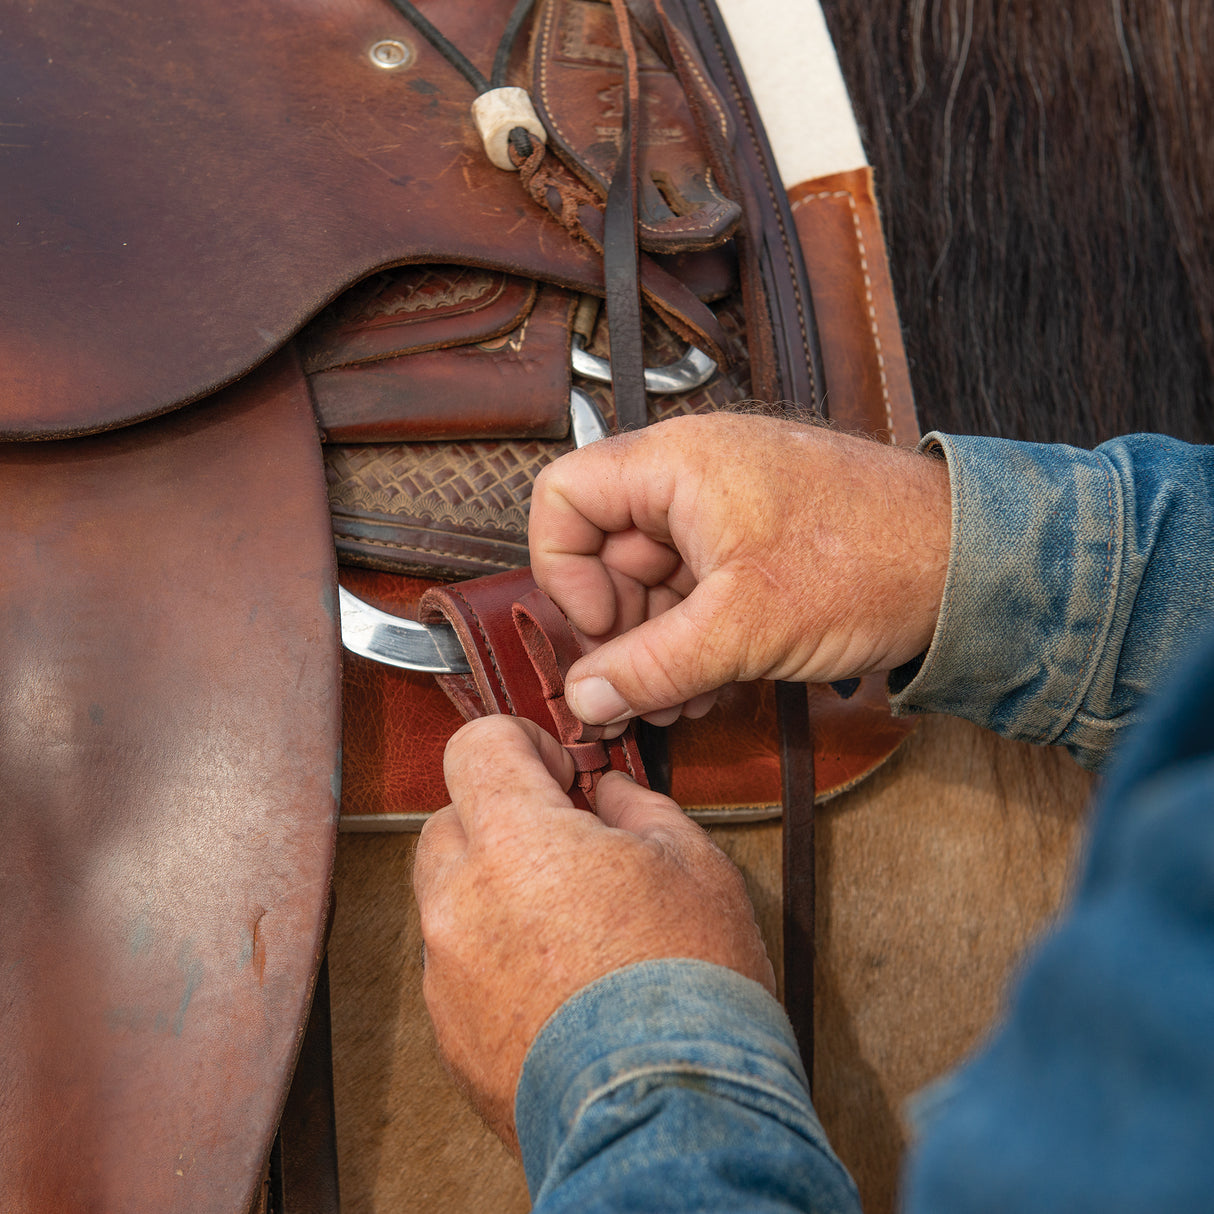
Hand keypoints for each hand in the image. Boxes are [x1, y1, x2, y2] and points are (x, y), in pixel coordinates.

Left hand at [413, 714, 774, 1152]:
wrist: (670, 1120)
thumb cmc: (689, 991)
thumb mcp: (693, 863)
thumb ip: (638, 806)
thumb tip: (609, 794)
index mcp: (519, 842)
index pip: (476, 747)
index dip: (518, 743)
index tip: (554, 769)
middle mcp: (463, 901)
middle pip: (450, 820)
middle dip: (502, 819)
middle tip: (565, 844)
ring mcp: (447, 971)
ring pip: (449, 895)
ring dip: (493, 888)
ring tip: (565, 921)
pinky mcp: (449, 1032)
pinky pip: (454, 963)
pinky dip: (490, 954)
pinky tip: (553, 978)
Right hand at [529, 412, 949, 726]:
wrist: (971, 563)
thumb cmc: (871, 562)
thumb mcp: (743, 628)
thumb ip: (651, 665)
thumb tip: (585, 697)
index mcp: (675, 464)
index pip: (565, 497)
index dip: (565, 571)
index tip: (600, 630)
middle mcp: (691, 474)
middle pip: (606, 548)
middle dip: (619, 628)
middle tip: (640, 688)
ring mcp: (724, 508)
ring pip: (652, 577)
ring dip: (656, 644)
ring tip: (681, 698)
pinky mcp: (754, 540)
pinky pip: (695, 587)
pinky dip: (693, 636)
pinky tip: (710, 683)